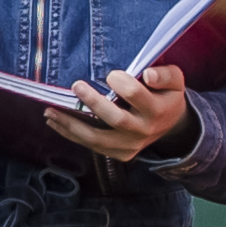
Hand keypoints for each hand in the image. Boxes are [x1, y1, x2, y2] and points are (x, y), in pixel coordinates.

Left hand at [46, 60, 192, 162]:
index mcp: (157, 110)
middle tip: (76, 86)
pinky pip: (93, 146)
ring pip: (98, 138)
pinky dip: (71, 134)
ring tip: (50, 111)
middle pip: (116, 119)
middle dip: (93, 103)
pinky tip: (56, 122)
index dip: (122, 83)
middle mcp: (144, 130)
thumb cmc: (165, 95)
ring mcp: (130, 145)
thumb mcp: (174, 81)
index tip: (110, 73)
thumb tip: (147, 73)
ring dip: (71, 125)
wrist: (171, 125)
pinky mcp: (120, 154)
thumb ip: (164, 75)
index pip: (137, 95)